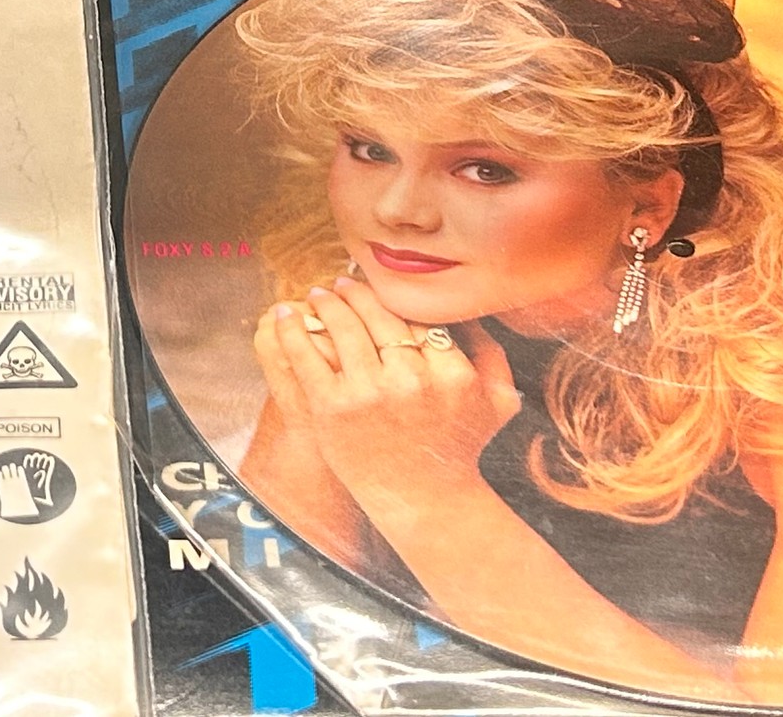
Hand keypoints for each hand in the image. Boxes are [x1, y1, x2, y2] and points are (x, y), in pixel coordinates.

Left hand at [259, 281, 517, 530]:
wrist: (425, 501)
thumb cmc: (460, 447)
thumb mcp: (497, 402)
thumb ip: (492, 352)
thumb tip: (467, 307)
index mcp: (450, 373)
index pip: (416, 316)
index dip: (395, 297)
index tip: (381, 288)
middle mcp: (409, 380)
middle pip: (377, 315)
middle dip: (356, 292)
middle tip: (342, 282)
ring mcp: (368, 394)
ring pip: (343, 328)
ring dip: (327, 303)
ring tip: (319, 295)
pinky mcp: (332, 409)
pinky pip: (306, 357)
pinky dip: (293, 331)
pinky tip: (286, 315)